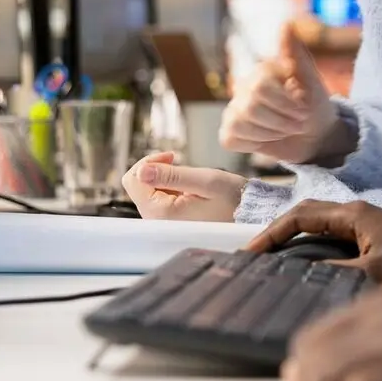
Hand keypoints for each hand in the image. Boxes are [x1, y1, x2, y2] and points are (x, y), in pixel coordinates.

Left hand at [121, 151, 244, 221]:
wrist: (249, 215)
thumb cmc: (233, 200)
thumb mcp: (205, 181)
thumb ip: (171, 175)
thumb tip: (142, 170)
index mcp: (161, 213)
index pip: (133, 179)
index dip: (150, 161)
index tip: (172, 157)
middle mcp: (156, 221)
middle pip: (137, 184)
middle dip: (156, 169)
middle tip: (179, 162)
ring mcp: (161, 223)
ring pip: (147, 190)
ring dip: (164, 178)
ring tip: (189, 180)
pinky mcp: (168, 221)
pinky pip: (158, 198)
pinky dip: (170, 187)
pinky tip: (189, 189)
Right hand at [220, 24, 355, 165]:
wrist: (316, 137)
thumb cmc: (316, 106)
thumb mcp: (313, 81)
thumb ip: (296, 55)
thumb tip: (285, 24)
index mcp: (262, 71)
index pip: (260, 87)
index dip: (284, 105)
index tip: (303, 111)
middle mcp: (244, 87)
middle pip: (249, 107)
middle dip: (280, 122)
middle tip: (298, 124)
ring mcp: (234, 109)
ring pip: (238, 124)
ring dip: (270, 134)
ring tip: (285, 131)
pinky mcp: (230, 131)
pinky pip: (229, 138)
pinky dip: (252, 144)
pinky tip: (267, 139)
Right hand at [246, 200, 381, 294]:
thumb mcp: (374, 276)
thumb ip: (334, 275)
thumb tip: (299, 278)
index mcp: (353, 214)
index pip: (299, 216)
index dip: (271, 234)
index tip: (250, 253)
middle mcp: (356, 213)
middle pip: (305, 217)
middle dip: (277, 234)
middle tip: (254, 258)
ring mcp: (365, 224)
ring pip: (318, 228)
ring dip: (294, 242)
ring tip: (271, 264)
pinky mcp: (373, 238)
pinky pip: (332, 239)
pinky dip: (313, 250)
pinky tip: (307, 270)